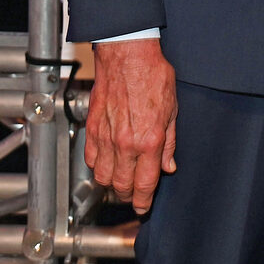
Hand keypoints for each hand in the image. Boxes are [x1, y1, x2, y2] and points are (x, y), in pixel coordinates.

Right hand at [86, 39, 177, 212]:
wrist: (127, 56)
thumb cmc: (153, 76)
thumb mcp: (173, 109)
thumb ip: (169, 142)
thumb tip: (168, 166)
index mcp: (149, 141)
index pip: (144, 183)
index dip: (143, 200)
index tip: (143, 207)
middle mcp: (125, 144)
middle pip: (121, 185)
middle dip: (127, 197)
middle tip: (133, 198)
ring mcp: (105, 137)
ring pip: (102, 176)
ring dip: (111, 184)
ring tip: (120, 183)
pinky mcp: (92, 128)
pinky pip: (91, 158)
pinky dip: (97, 167)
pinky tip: (106, 164)